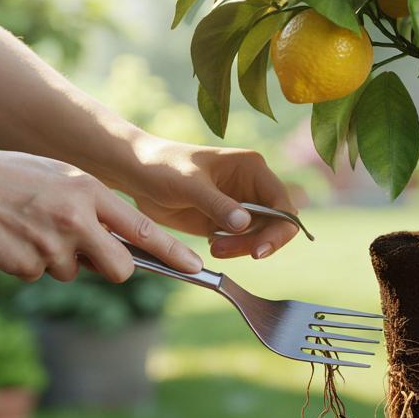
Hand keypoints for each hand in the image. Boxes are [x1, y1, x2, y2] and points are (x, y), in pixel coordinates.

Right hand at [0, 138, 202, 282]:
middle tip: (88, 254)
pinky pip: (40, 274)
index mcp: (91, 192)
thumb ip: (95, 207)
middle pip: (120, 269)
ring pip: (75, 272)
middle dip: (111, 268)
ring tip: (32, 227)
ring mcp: (52, 244)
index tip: (195, 266)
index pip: (143, 229)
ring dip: (59, 260)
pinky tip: (12, 237)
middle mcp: (77, 218)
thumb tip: (120, 243)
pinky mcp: (27, 265)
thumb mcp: (63, 179)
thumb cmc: (14, 177)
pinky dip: (29, 262)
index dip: (172, 252)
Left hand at [123, 137, 298, 259]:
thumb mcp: (188, 184)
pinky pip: (242, 242)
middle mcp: (252, 187)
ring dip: (242, 248)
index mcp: (252, 169)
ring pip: (259, 236)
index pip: (282, 203)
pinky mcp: (225, 221)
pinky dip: (232, 249)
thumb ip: (217, 204)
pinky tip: (211, 245)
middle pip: (275, 224)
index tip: (259, 250)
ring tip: (214, 248)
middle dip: (257, 241)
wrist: (136, 174)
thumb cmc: (161, 166)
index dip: (279, 228)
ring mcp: (240, 205)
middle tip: (226, 250)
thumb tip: (245, 223)